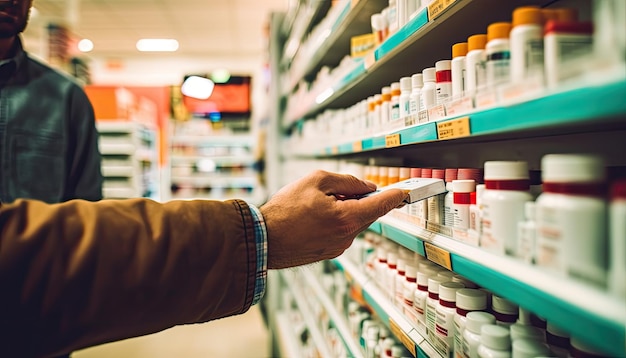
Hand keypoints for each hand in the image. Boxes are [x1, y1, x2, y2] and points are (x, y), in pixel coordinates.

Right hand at [260, 170, 407, 268]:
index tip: (405, 191)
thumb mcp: (316, 181)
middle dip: (360, 198)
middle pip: (368, 213)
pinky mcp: (328, 252)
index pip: (381, 205)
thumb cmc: (285, 210)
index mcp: (347, 218)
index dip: (395, 195)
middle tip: (342, 188)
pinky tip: (314, 216)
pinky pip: (341, 232)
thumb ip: (347, 181)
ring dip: (345, 210)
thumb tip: (366, 186)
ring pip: (353, 222)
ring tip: (318, 203)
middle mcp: (347, 236)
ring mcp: (338, 247)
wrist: (263, 238)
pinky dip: (336, 221)